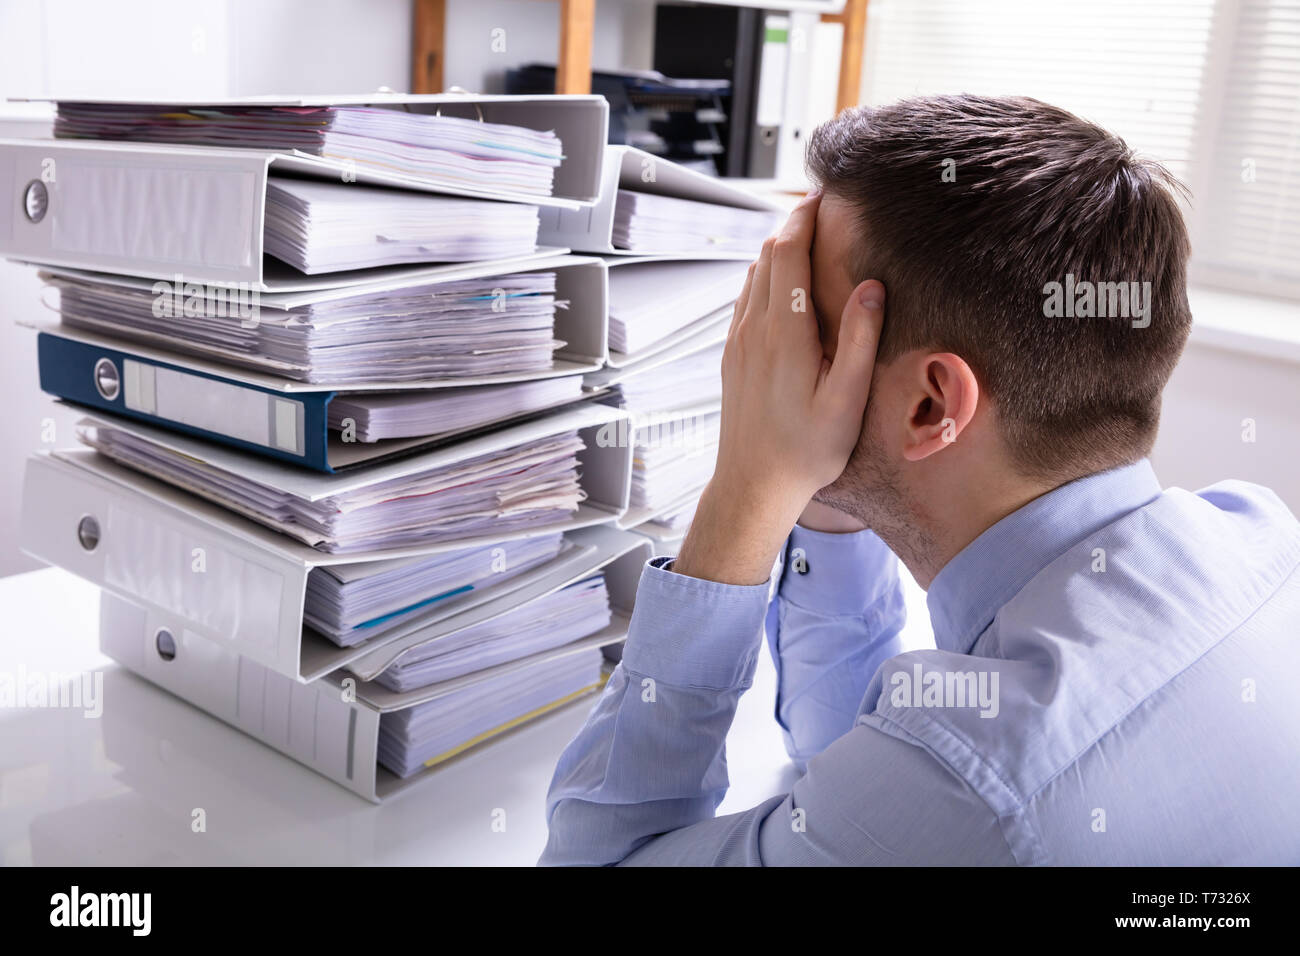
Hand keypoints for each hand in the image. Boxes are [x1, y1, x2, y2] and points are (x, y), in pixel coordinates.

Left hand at [673, 191, 885, 584]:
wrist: (753, 485)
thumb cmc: (806, 450)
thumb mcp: (846, 398)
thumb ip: (859, 339)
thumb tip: (872, 286)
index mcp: (783, 332)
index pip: (787, 252)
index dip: (804, 216)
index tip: (823, 192)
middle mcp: (753, 329)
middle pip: (767, 256)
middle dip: (793, 224)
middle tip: (821, 205)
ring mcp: (737, 342)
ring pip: (752, 276)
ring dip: (778, 249)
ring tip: (807, 236)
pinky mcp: (732, 357)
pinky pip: (746, 301)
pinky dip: (765, 278)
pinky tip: (783, 284)